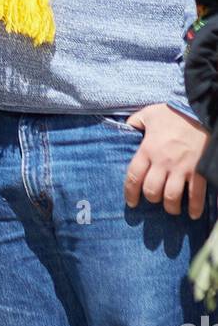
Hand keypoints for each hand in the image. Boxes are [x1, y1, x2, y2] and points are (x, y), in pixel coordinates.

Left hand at [123, 103, 208, 217]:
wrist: (199, 111)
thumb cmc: (172, 112)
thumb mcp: (149, 114)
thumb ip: (135, 122)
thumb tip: (127, 128)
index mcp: (148, 149)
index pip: (133, 176)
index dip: (130, 192)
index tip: (131, 202)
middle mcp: (163, 162)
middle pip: (152, 191)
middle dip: (152, 199)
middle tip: (155, 199)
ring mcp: (182, 168)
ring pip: (172, 197)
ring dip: (171, 207)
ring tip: (172, 208)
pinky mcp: (199, 171)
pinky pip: (196, 195)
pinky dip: (195, 208)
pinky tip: (194, 214)